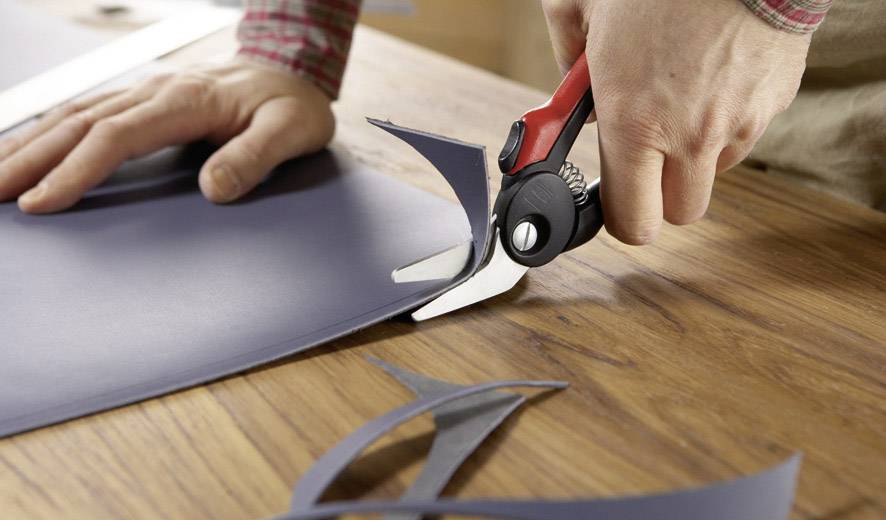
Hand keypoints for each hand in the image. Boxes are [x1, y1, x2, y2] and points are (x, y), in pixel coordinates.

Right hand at [0, 58, 334, 212]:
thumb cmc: (292, 104)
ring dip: (31, 143)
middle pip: (80, 123)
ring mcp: (146, 91)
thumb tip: (213, 189)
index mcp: (186, 101)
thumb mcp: (291, 131)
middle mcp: (156, 91)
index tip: (43, 201)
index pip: (117, 136)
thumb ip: (255, 157)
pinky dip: (51, 130)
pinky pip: (87, 111)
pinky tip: (30, 146)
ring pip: (75, 113)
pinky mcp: (144, 98)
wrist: (290, 66)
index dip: (77, 169)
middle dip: (31, 159)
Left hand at [543, 0, 810, 243]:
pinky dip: (725, 122)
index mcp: (635, 121)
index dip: (618, 217)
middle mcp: (690, 135)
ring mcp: (738, 123)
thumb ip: (567, 64)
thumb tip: (571, 95)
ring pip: (713, 174)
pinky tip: (711, 80)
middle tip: (644, 155)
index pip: (630, 219)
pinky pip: (744, 135)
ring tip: (679, 100)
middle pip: (678, 214)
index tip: (610, 198)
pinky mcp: (773, 104)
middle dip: (658, 194)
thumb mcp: (580, 7)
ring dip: (693, 155)